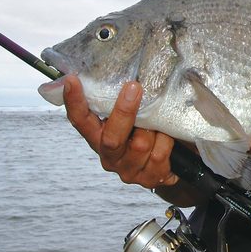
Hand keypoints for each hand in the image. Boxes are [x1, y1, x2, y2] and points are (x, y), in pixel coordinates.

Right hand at [62, 75, 177, 188]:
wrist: (178, 164)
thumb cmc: (152, 131)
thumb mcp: (136, 115)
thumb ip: (126, 101)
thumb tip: (128, 72)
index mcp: (100, 138)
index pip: (80, 121)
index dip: (74, 103)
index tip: (73, 81)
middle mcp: (110, 156)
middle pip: (111, 139)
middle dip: (124, 112)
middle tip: (134, 87)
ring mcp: (129, 170)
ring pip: (141, 145)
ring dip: (155, 130)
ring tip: (161, 123)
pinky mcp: (149, 178)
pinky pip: (160, 155)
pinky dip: (168, 142)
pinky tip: (170, 139)